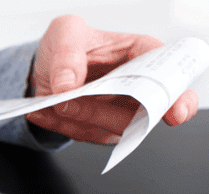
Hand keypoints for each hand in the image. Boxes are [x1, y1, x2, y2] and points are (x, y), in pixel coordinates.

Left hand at [25, 15, 198, 143]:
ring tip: (52, 100)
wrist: (43, 69)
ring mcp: (120, 111)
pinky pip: (83, 134)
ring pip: (110, 127)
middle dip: (103, 111)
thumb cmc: (65, 46)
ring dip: (77, 117)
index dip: (175, 95)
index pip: (167, 73)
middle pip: (140, 110)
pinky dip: (60, 124)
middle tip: (68, 100)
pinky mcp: (100, 129)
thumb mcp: (64, 33)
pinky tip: (42, 110)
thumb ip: (67, 54)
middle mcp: (136, 85)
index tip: (173, 112)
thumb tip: (67, 85)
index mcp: (141, 54)